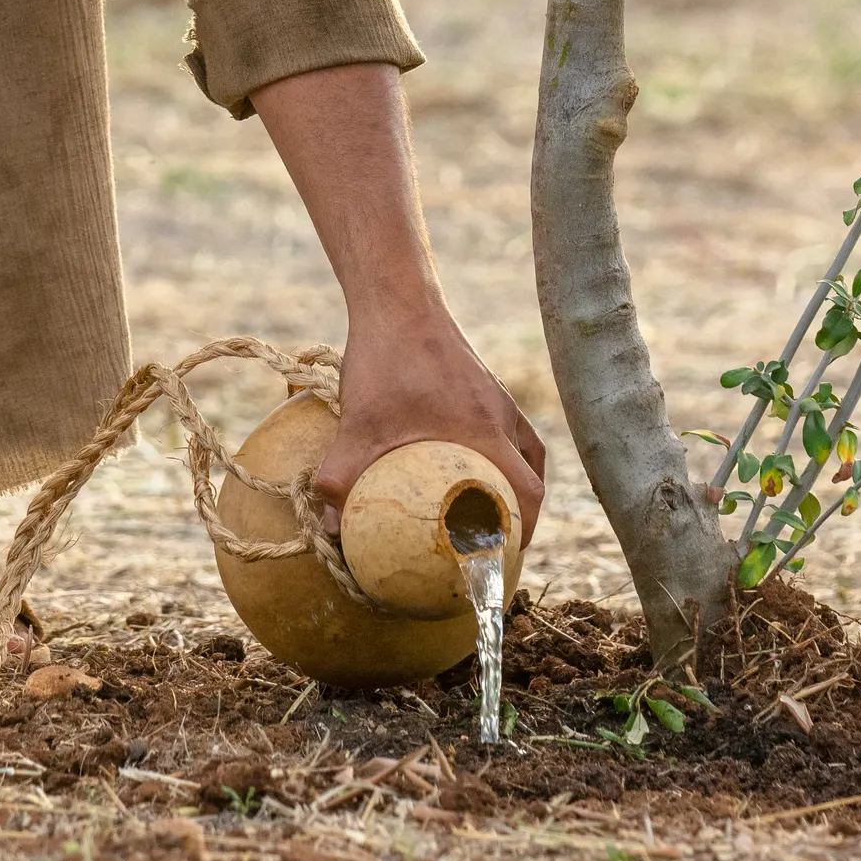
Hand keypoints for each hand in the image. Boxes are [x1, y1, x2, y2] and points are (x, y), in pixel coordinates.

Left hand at [312, 302, 548, 547]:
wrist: (397, 299)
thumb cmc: (386, 360)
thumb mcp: (359, 424)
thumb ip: (342, 477)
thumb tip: (329, 529)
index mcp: (486, 433)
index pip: (527, 492)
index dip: (525, 531)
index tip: (506, 561)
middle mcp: (502, 417)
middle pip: (531, 476)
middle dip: (520, 516)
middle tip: (495, 547)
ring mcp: (497, 398)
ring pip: (524, 451)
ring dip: (514, 484)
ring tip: (491, 514)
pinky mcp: (484, 383)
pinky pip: (507, 429)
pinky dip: (501, 454)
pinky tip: (470, 462)